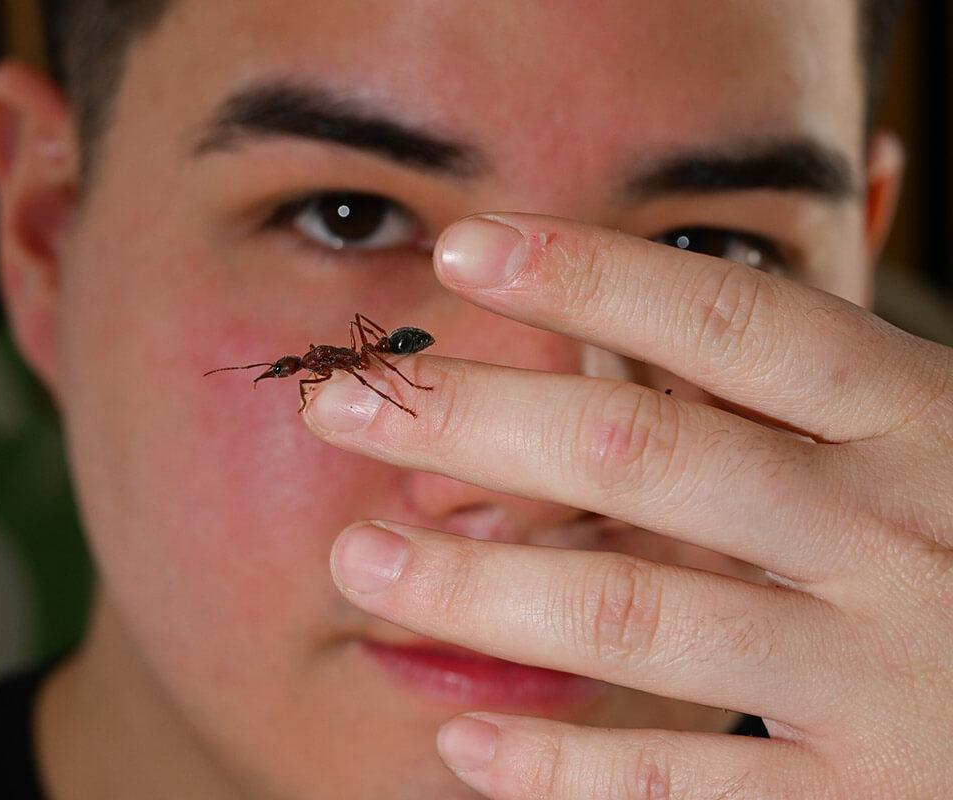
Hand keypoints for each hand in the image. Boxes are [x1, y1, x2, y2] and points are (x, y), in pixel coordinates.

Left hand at [302, 213, 952, 798]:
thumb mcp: (896, 449)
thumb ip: (756, 413)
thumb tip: (562, 373)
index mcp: (911, 418)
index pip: (731, 318)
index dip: (590, 276)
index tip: (458, 250)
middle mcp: (895, 532)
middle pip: (647, 452)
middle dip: (475, 420)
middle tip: (336, 404)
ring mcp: (882, 674)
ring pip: (638, 615)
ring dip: (476, 587)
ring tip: (356, 561)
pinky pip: (686, 788)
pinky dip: (563, 767)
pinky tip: (464, 741)